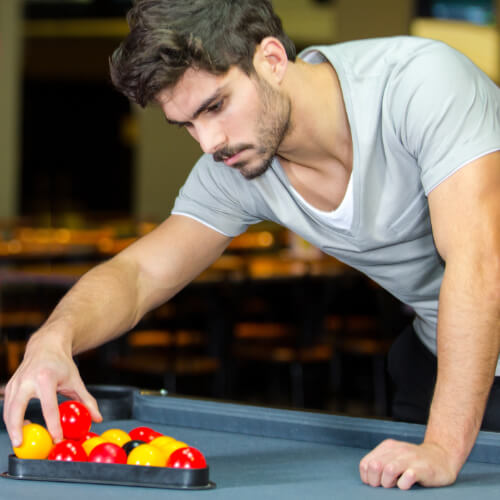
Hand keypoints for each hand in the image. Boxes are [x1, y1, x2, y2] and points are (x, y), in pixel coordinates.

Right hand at [2, 331, 101, 446]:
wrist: (46, 347)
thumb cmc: (61, 364)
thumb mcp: (76, 381)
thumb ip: (87, 400)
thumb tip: (98, 418)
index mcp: (46, 378)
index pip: (49, 407)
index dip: (53, 425)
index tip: (57, 439)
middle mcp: (27, 380)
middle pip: (16, 409)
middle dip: (17, 429)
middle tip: (21, 445)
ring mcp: (16, 382)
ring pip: (8, 409)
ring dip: (12, 427)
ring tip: (22, 440)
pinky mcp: (10, 386)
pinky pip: (7, 406)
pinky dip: (10, 419)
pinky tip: (22, 426)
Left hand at [359, 439, 458, 488]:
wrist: (442, 457)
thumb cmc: (414, 462)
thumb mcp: (395, 458)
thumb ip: (381, 464)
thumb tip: (368, 479)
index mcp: (387, 447)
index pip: (365, 463)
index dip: (367, 478)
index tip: (376, 483)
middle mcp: (397, 450)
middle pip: (374, 466)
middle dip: (376, 481)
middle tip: (385, 485)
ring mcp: (410, 458)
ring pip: (388, 469)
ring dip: (388, 483)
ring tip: (394, 485)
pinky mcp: (423, 469)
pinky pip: (407, 477)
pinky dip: (404, 485)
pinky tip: (406, 485)